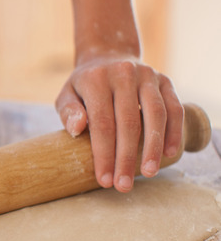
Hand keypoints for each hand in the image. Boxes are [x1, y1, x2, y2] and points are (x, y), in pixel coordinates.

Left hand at [55, 53, 182, 191]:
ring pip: (156, 114)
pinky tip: (170, 154)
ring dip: (154, 147)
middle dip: (126, 157)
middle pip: (128, 122)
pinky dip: (174, 131)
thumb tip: (77, 129)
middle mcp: (123, 74)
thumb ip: (69, 111)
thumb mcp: (67, 94)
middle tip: (123, 185)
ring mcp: (147, 76)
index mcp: (96, 80)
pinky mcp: (165, 80)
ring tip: (148, 173)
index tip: (104, 179)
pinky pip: (174, 108)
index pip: (102, 122)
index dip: (104, 153)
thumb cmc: (84, 85)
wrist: (108, 56)